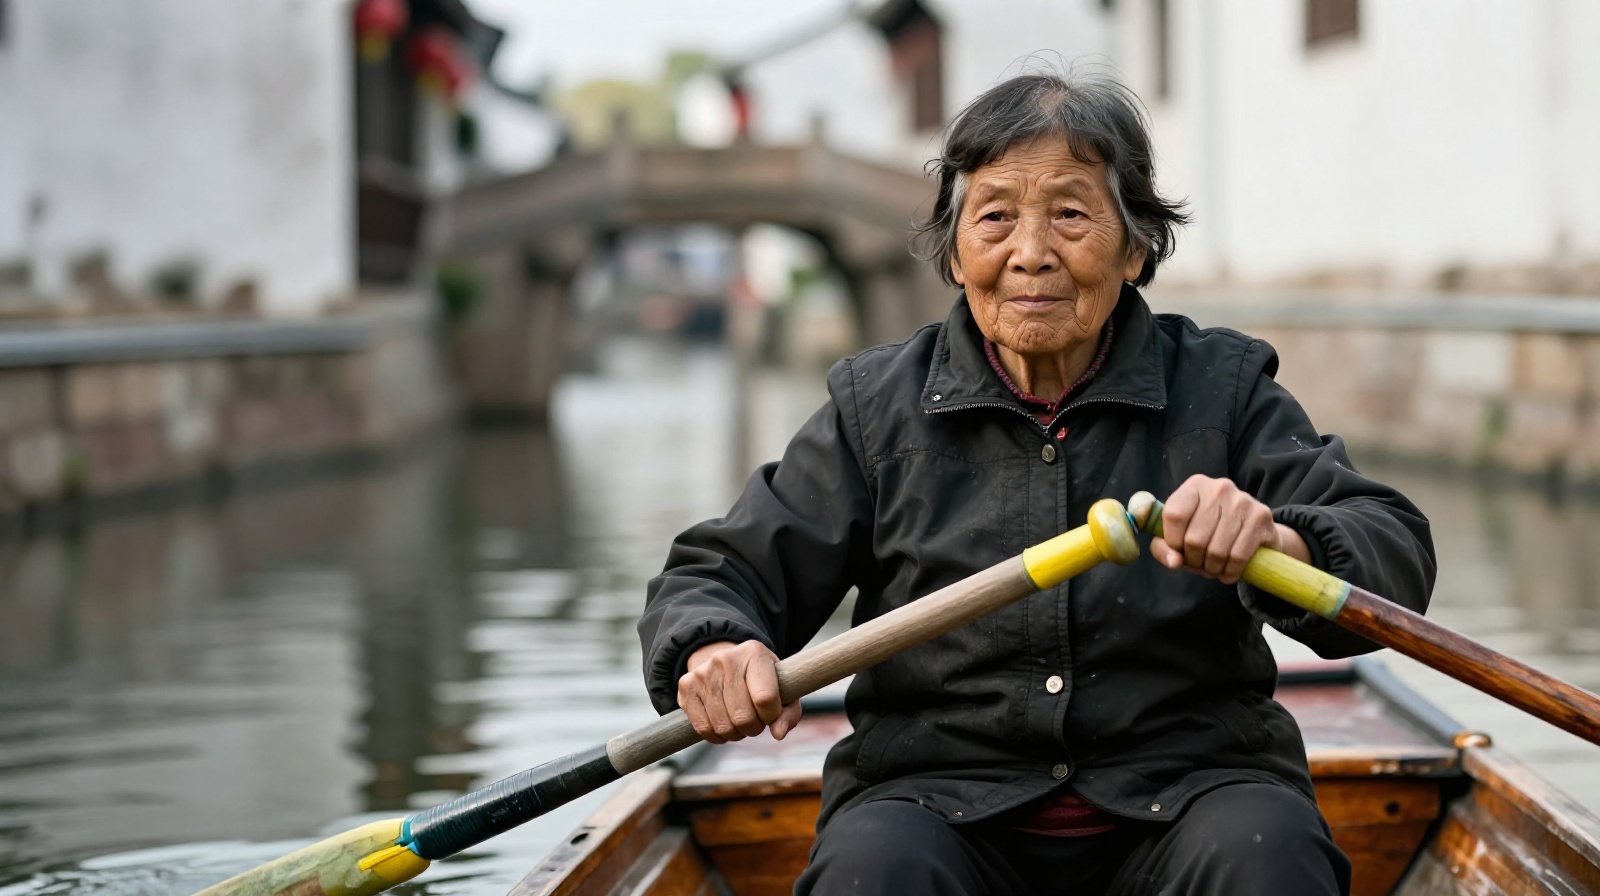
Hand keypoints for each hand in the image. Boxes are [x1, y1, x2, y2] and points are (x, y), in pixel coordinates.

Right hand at [678, 640, 803, 743]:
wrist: (726, 662)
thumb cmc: (760, 681)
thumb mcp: (783, 689)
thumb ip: (788, 713)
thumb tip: (778, 734)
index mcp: (754, 653)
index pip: (765, 697)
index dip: (771, 715)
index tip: (771, 713)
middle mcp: (725, 659)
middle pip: (743, 716)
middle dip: (753, 728)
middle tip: (755, 720)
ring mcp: (703, 672)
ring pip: (723, 726)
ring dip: (736, 733)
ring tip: (739, 722)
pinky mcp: (686, 686)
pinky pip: (703, 728)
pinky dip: (716, 736)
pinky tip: (723, 725)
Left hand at [1151, 475, 1310, 584]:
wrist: (1257, 530)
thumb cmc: (1210, 532)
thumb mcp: (1181, 535)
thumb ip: (1164, 548)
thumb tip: (1174, 562)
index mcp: (1195, 485)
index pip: (1173, 515)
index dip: (1172, 541)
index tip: (1179, 551)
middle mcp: (1219, 488)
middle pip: (1194, 538)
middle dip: (1194, 561)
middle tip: (1199, 565)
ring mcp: (1242, 501)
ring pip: (1216, 550)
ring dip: (1212, 569)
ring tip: (1213, 568)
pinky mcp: (1261, 517)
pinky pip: (1238, 556)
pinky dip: (1229, 572)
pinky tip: (1228, 573)